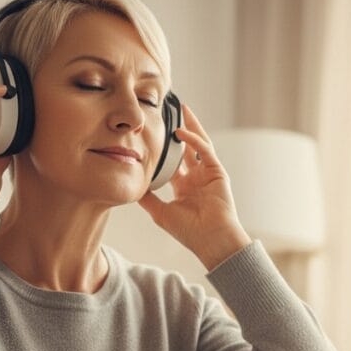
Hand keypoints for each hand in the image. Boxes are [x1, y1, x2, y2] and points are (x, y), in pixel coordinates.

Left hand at [137, 104, 251, 269]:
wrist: (211, 240)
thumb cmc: (189, 232)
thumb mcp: (160, 212)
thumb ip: (147, 198)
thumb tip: (132, 185)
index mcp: (184, 187)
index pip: (173, 162)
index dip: (164, 149)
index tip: (153, 134)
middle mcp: (197, 178)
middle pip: (187, 148)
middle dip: (180, 130)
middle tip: (169, 113)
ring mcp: (208, 174)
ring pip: (199, 143)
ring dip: (191, 126)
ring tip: (181, 110)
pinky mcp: (217, 172)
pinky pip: (205, 150)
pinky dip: (194, 140)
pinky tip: (181, 132)